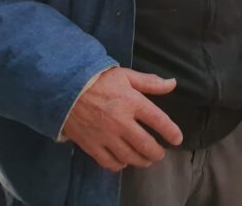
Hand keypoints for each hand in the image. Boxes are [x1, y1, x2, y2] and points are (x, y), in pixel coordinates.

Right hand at [61, 67, 182, 171]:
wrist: (64, 88)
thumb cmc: (98, 80)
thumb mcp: (126, 76)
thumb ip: (150, 82)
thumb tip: (172, 84)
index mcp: (132, 102)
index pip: (159, 120)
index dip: (171, 131)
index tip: (177, 139)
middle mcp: (121, 122)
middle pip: (145, 144)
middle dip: (157, 152)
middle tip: (160, 154)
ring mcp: (105, 136)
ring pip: (129, 156)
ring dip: (140, 161)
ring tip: (146, 160)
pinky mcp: (91, 144)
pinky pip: (108, 162)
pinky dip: (118, 165)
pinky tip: (123, 162)